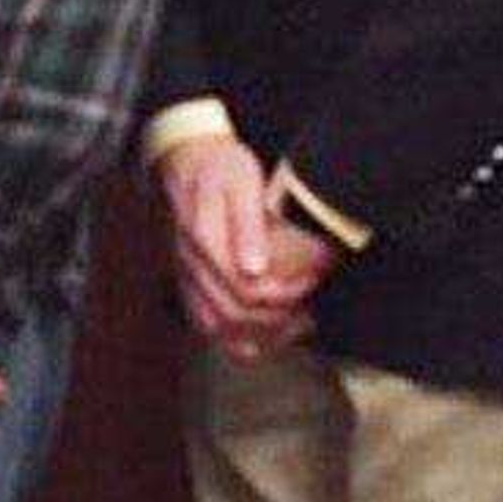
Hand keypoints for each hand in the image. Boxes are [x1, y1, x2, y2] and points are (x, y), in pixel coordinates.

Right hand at [155, 136, 314, 357]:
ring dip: (261, 334)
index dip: (286, 293)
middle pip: (234, 316)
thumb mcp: (240, 181)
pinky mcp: (191, 286)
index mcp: (205, 241)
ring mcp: (188, 279)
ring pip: (219, 329)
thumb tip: (255, 269)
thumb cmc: (221, 169)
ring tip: (296, 321)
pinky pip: (210, 327)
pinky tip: (270, 330)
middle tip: (311, 300)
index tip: (314, 277)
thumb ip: (247, 224)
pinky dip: (241, 338)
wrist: (189, 163)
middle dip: (280, 316)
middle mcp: (192, 266)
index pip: (247, 290)